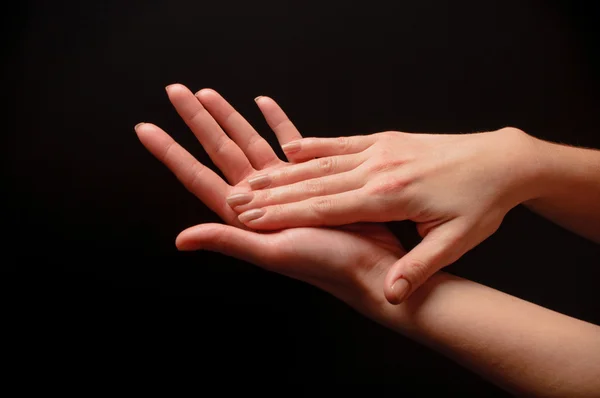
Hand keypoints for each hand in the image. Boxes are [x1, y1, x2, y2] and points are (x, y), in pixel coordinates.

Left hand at [135, 84, 405, 312]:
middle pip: (218, 150)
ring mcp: (282, 185)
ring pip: (248, 141)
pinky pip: (288, 142)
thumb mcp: (272, 252)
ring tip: (209, 93)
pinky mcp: (309, 178)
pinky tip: (264, 103)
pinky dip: (276, 121)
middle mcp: (258, 197)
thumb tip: (182, 239)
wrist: (369, 266)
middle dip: (196, 121)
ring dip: (229, 116)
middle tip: (175, 91)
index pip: (197, 176)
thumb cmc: (325, 265)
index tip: (146, 128)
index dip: (170, 152)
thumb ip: (227, 239)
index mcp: (244, 214)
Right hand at [228, 128, 540, 302]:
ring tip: (252, 178)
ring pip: (321, 162)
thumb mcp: (456, 241)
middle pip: (313, 184)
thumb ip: (420, 267)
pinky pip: (341, 143)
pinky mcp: (385, 140)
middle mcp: (377, 169)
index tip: (251, 219)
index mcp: (389, 196)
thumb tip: (393, 296)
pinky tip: (290, 149)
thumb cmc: (480, 203)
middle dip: (271, 194)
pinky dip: (313, 146)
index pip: (325, 208)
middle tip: (234, 200)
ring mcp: (379, 150)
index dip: (285, 214)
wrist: (501, 160)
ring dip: (283, 172)